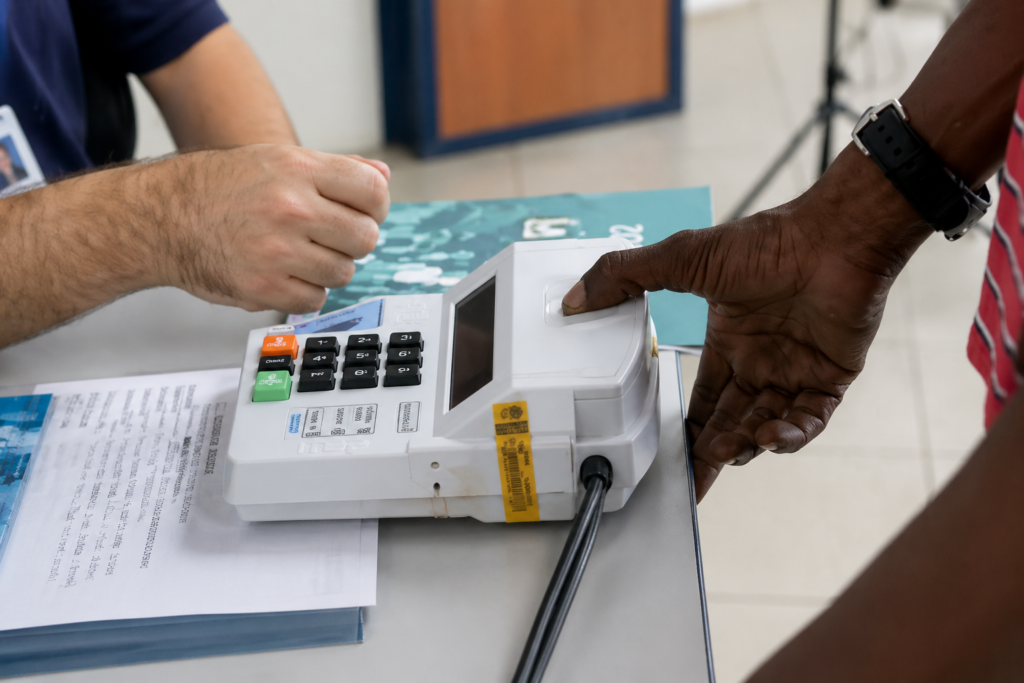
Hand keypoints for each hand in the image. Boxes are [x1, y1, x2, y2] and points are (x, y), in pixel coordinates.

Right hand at [141, 145, 389, 312]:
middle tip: (329, 237)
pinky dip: (306, 291)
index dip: (376, 207)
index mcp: (298, 170)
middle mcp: (290, 208)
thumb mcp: (279, 161)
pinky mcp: (263, 287)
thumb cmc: (222, 187)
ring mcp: (276, 250)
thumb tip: (382, 177)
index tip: (364, 213)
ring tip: (301, 254)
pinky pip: (316, 300)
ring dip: (329, 268)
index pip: (373, 192)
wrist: (163, 217)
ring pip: (344, 272)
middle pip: (365, 237)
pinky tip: (286, 273)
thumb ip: (336, 170)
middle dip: (353, 240)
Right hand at [562, 150, 928, 499]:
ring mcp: (796, 370)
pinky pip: (810, 421)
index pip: (702, 400)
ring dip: (747, 445)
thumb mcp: (681, 259)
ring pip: (766, 427)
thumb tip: (574, 299)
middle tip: (695, 481)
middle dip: (713, 453)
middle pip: (730, 423)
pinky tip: (773, 438)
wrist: (832, 236)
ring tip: (730, 451)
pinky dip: (792, 435)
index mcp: (728, 341)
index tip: (672, 464)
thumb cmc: (764, 243)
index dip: (688, 433)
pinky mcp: (831, 377)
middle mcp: (760, 360)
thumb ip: (625, 277)